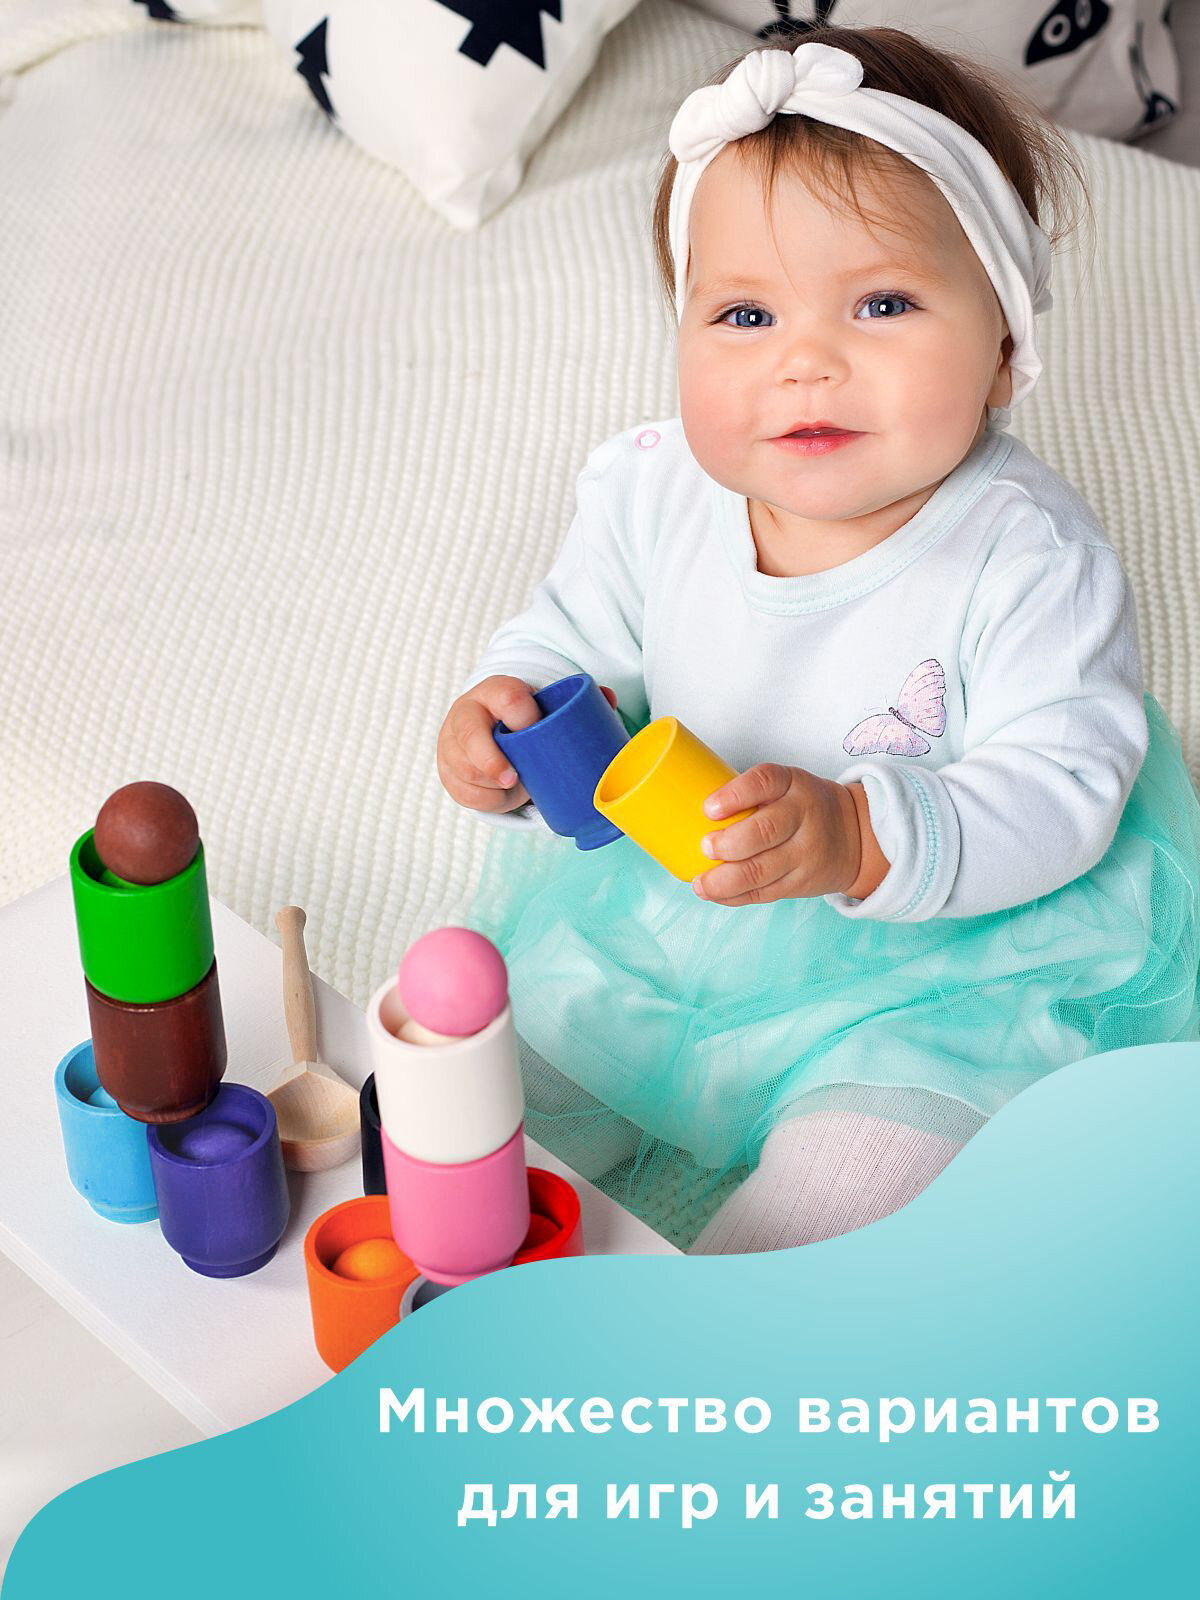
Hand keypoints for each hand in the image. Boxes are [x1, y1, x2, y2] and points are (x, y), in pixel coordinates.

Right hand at [437, 675, 617, 814]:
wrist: (484, 724)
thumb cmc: (522, 716)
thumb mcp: (542, 704)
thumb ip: (575, 701)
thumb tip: (609, 699)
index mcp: (494, 691)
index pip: (505, 697)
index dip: (522, 715)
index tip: (535, 729)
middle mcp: (466, 713)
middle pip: (470, 736)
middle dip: (492, 761)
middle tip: (515, 780)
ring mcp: (451, 744)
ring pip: (466, 770)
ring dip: (493, 785)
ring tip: (519, 786)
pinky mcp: (447, 771)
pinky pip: (463, 793)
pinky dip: (487, 800)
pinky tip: (502, 796)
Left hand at [692, 763, 874, 905]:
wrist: (854, 834)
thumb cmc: (801, 805)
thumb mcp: (786, 785)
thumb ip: (748, 795)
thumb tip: (683, 809)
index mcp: (792, 783)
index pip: (764, 781)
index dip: (734, 795)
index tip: (708, 809)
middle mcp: (803, 816)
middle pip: (764, 831)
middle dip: (728, 844)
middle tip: (705, 847)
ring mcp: (805, 852)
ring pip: (762, 871)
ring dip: (724, 881)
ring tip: (700, 884)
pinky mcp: (801, 882)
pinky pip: (765, 893)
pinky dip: (734, 897)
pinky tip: (714, 894)